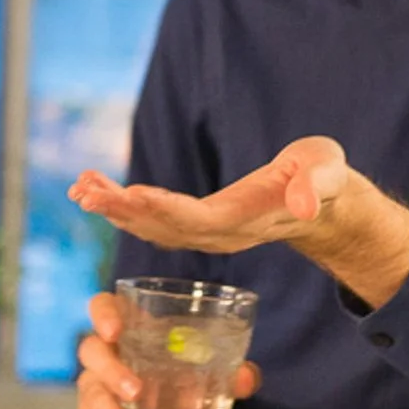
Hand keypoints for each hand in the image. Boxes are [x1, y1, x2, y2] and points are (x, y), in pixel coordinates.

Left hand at [70, 137, 352, 254]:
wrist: (324, 204)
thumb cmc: (324, 179)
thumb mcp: (327, 174)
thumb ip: (315, 188)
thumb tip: (304, 204)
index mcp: (247, 219)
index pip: (200, 218)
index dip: (165, 208)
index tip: (131, 194)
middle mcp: (221, 233)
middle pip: (165, 227)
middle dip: (124, 210)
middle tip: (85, 192)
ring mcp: (209, 233)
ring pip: (153, 227)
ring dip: (115, 210)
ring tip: (81, 188)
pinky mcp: (200, 225)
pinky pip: (154, 221)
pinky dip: (124, 207)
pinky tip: (98, 192)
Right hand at [75, 291, 262, 408]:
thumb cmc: (182, 387)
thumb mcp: (209, 378)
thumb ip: (231, 374)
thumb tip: (247, 378)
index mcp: (133, 333)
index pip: (104, 307)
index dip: (103, 313)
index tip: (115, 330)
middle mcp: (108, 357)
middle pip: (92, 351)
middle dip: (112, 370)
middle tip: (136, 392)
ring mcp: (96, 391)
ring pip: (92, 396)